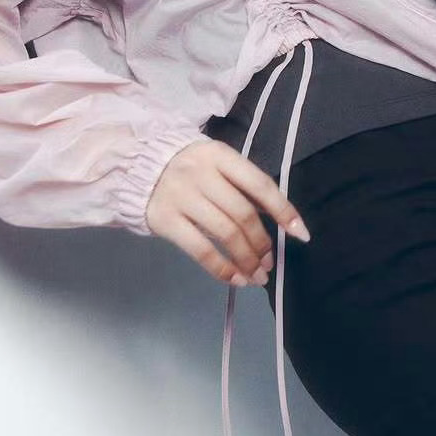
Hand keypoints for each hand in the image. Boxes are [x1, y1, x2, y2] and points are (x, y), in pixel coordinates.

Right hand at [145, 137, 311, 286]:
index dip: (283, 210)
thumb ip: (242, 186)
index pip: (259, 184)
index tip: (300, 233)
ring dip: (247, 259)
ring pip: (225, 234)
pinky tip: (236, 279)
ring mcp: (182, 196)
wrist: (136, 167)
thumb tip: (277, 217)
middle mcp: (201, 174)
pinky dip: (222, 268)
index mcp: (220, 155)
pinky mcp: (165, 220)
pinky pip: (200, 249)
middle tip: (270, 262)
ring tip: (258, 275)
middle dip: (262, 243)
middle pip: (243, 214)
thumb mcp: (216, 164)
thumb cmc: (187, 167)